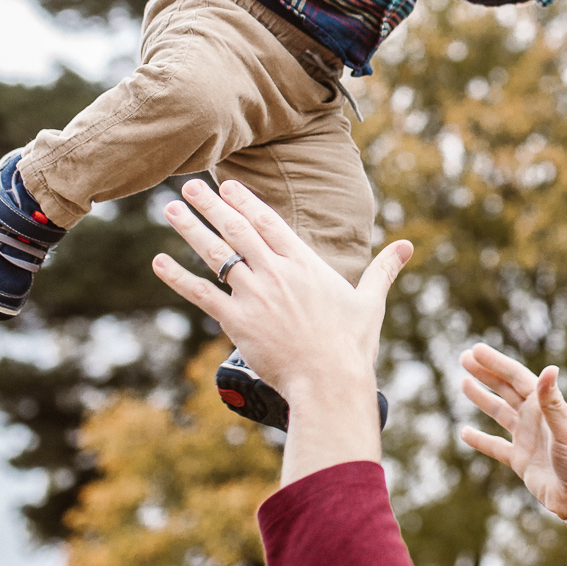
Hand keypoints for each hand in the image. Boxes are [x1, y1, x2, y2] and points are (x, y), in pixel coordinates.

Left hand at [153, 179, 410, 482]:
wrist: (329, 380)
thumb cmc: (352, 345)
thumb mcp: (370, 302)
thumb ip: (383, 269)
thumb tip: (407, 246)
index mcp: (305, 264)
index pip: (269, 222)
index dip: (246, 201)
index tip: (227, 186)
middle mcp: (276, 272)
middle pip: (237, 229)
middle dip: (211, 204)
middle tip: (190, 184)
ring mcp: (254, 295)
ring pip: (216, 254)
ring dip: (191, 228)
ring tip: (171, 207)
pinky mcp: (237, 321)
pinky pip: (201, 294)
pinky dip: (177, 277)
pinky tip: (159, 262)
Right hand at [460, 344, 566, 527]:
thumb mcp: (566, 429)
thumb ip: (553, 402)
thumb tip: (550, 368)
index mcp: (545, 407)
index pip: (516, 378)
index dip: (496, 363)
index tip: (475, 350)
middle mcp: (535, 419)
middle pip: (506, 390)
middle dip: (486, 373)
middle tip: (464, 357)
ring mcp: (527, 439)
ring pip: (500, 413)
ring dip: (482, 398)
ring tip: (464, 383)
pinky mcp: (522, 461)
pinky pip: (496, 447)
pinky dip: (481, 440)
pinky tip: (465, 433)